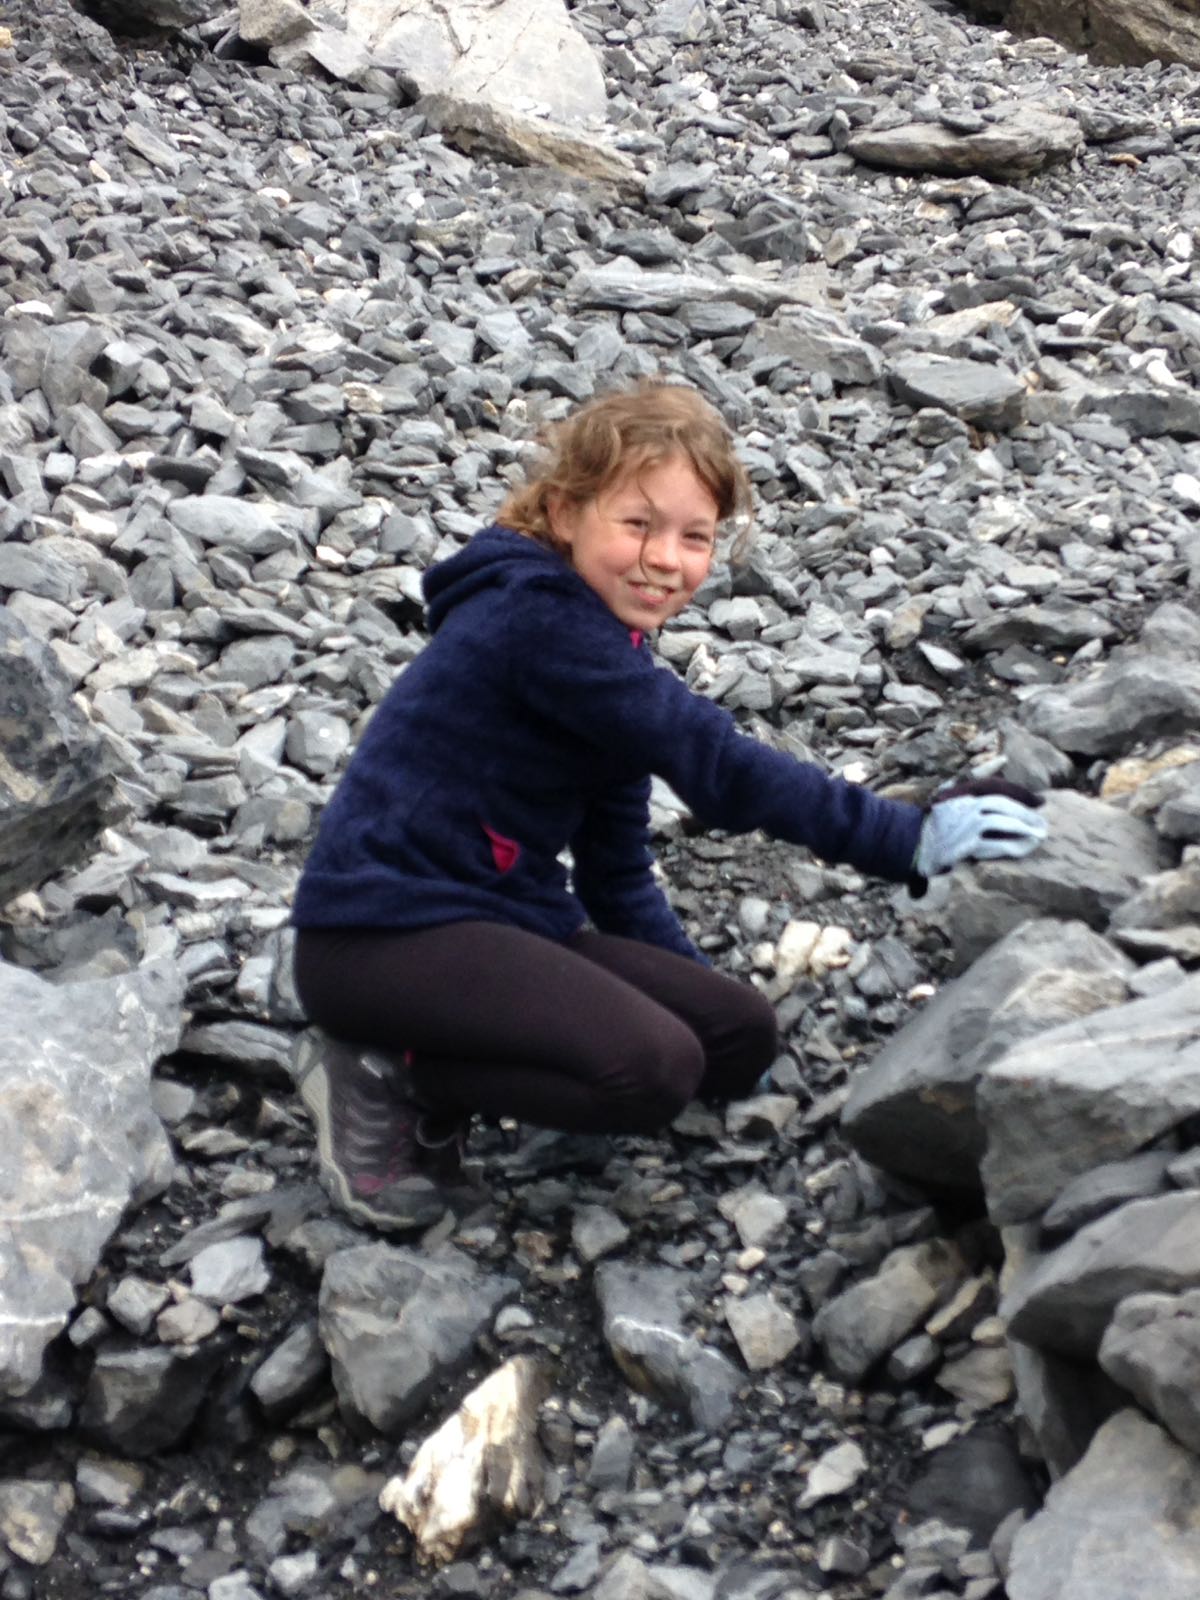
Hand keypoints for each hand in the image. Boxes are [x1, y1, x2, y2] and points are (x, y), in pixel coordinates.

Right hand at [909, 778, 1047, 896]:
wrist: (909, 846)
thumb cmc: (930, 832)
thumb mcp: (947, 810)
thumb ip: (967, 806)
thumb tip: (994, 806)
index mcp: (960, 796)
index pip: (995, 789)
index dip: (1019, 794)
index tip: (1038, 801)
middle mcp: (964, 806)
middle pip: (1001, 803)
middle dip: (1025, 812)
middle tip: (1042, 823)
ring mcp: (964, 824)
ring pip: (1001, 820)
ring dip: (1023, 828)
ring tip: (1038, 836)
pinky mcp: (965, 844)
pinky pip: (994, 843)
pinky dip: (1011, 846)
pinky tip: (1023, 849)